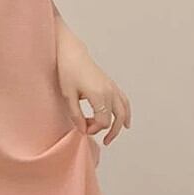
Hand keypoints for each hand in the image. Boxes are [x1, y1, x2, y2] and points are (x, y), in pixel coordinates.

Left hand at [57, 27, 130, 146]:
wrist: (71, 53)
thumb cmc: (67, 71)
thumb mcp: (68, 96)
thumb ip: (76, 115)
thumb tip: (83, 129)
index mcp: (99, 94)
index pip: (103, 121)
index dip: (94, 129)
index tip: (83, 129)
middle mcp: (109, 91)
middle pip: (116, 118)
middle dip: (108, 131)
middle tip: (102, 141)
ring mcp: (112, 87)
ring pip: (123, 110)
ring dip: (120, 124)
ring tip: (112, 136)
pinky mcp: (111, 84)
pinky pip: (123, 101)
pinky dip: (125, 112)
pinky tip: (126, 122)